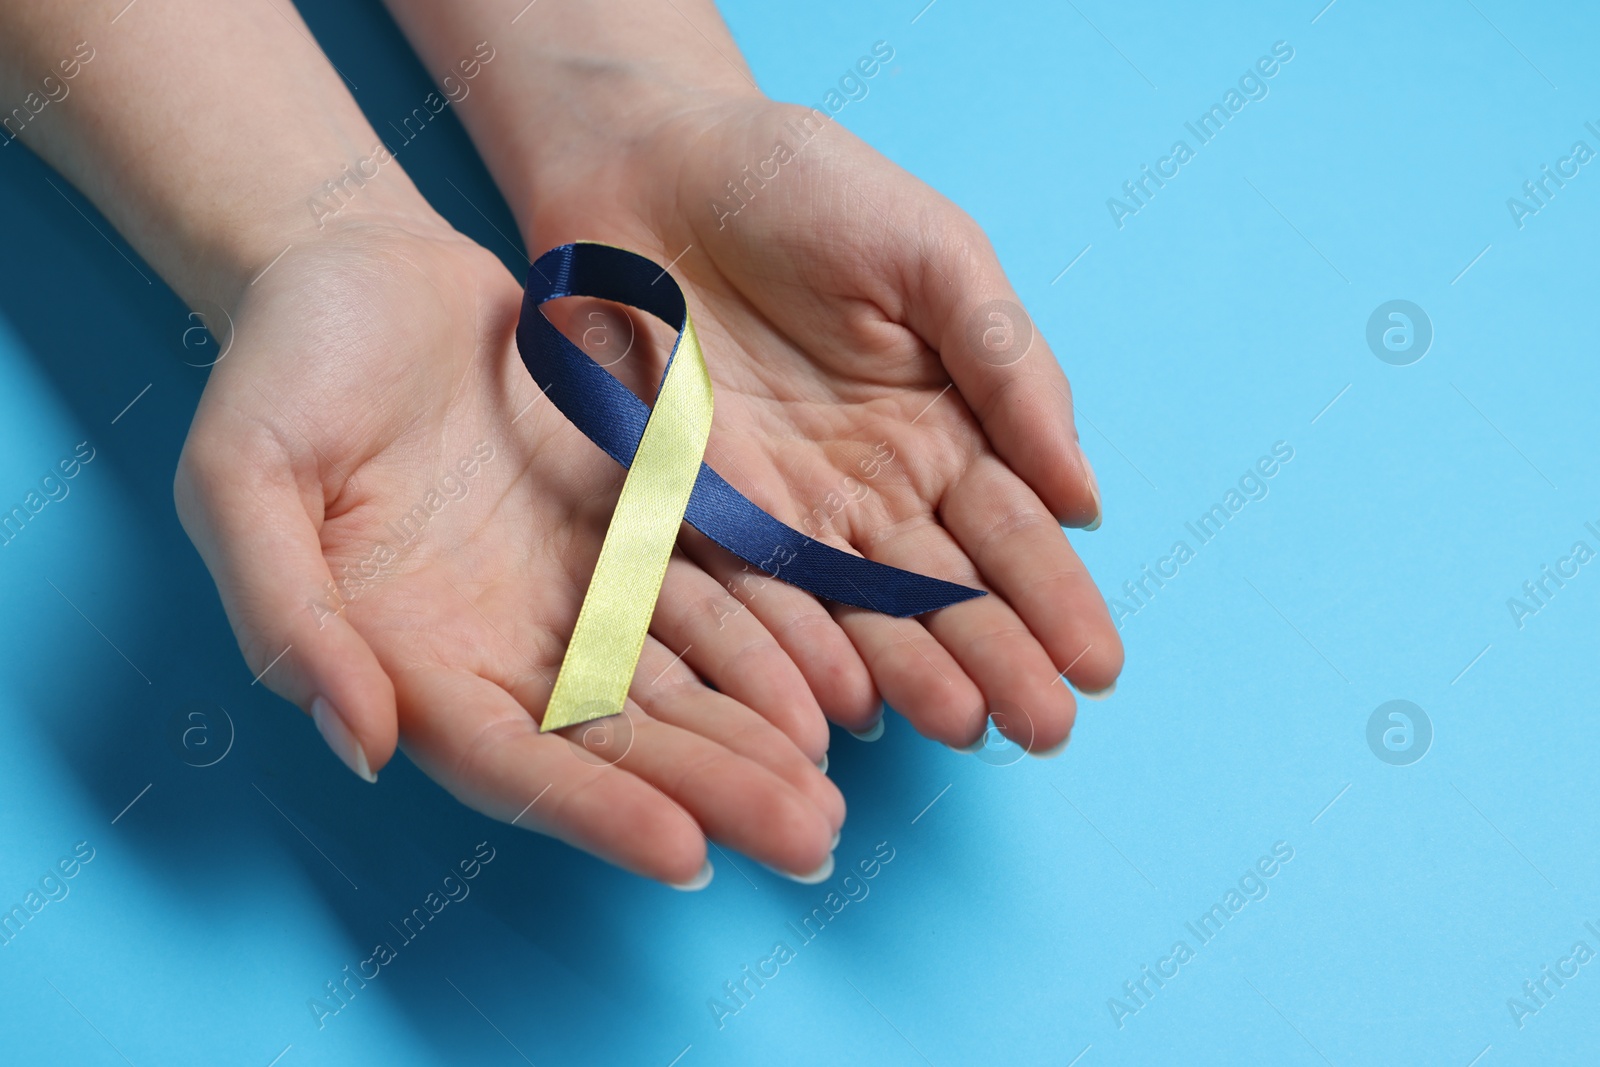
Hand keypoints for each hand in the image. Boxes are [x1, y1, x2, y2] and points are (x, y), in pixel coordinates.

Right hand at [173, 215, 842, 884]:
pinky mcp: (629, 524)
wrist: (358, 265)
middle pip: (617, 742)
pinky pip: (709, 592)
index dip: (596, 811)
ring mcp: (572, 587)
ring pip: (678, 681)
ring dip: (756, 737)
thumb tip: (363, 744)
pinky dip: (766, 638)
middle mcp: (501, 643)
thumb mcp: (241, 478)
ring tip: (835, 794)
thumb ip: (287, 614)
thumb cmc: (280, 369)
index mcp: (407, 657)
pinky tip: (830, 682)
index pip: (511, 762)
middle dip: (712, 794)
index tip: (687, 852)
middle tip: (812, 844)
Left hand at [517, 94, 1123, 752]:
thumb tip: (1084, 499)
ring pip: (857, 611)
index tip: (1099, 667)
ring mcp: (785, 509)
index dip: (1056, 596)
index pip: (1012, 530)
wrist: (653, 162)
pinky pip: (751, 592)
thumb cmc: (803, 186)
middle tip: (1045, 730)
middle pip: (943, 590)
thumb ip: (1011, 369)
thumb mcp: (935, 255)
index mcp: (944, 425)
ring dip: (910, 672)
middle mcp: (872, 486)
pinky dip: (794, 647)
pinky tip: (843, 699)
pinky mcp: (695, 512)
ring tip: (962, 727)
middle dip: (999, 660)